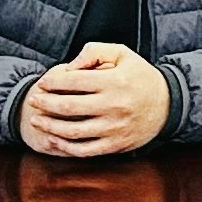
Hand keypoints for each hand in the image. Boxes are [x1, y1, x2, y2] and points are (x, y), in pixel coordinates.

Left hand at [18, 42, 171, 160]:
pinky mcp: (115, 145)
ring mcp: (114, 128)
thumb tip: (70, 65)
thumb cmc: (140, 76)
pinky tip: (54, 138)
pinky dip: (65, 146)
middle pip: (68, 107)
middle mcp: (114, 106)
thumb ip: (95, 51)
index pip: (73, 81)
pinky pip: (84, 150)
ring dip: (49, 126)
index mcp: (114, 81)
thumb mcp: (123, 54)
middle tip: (33, 100)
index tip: (42, 83)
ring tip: (37, 120)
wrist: (168, 105)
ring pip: (72, 131)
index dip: (52, 82)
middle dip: (45, 104)